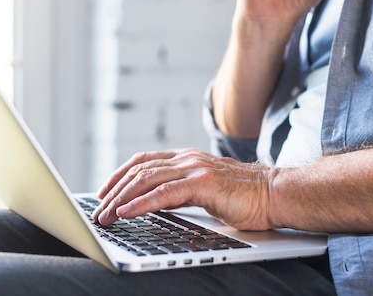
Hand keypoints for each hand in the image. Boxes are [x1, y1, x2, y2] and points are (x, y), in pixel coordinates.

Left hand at [93, 149, 278, 230]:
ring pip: (146, 179)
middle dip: (114, 190)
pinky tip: (126, 212)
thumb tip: (156, 201)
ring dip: (121, 199)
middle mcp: (187, 158)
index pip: (144, 161)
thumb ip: (181, 190)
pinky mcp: (202, 183)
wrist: (274, 193)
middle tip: (98, 209)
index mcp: (186, 158)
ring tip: (106, 215)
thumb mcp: (205, 189)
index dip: (120, 174)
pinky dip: (140, 203)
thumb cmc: (244, 196)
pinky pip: (163, 194)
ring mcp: (194, 168)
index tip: (104, 191)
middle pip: (139, 170)